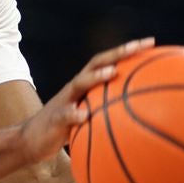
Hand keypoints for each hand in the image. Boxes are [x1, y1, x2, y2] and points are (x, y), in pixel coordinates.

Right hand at [17, 37, 154, 164]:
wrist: (32, 140)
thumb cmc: (68, 128)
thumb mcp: (90, 117)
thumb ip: (109, 111)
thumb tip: (143, 115)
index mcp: (87, 85)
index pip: (109, 61)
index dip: (128, 51)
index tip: (151, 43)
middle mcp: (76, 87)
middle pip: (97, 63)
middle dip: (118, 53)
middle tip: (138, 46)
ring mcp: (65, 100)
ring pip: (80, 83)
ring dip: (96, 77)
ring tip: (113, 73)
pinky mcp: (55, 118)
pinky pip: (65, 114)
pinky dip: (74, 113)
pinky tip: (84, 115)